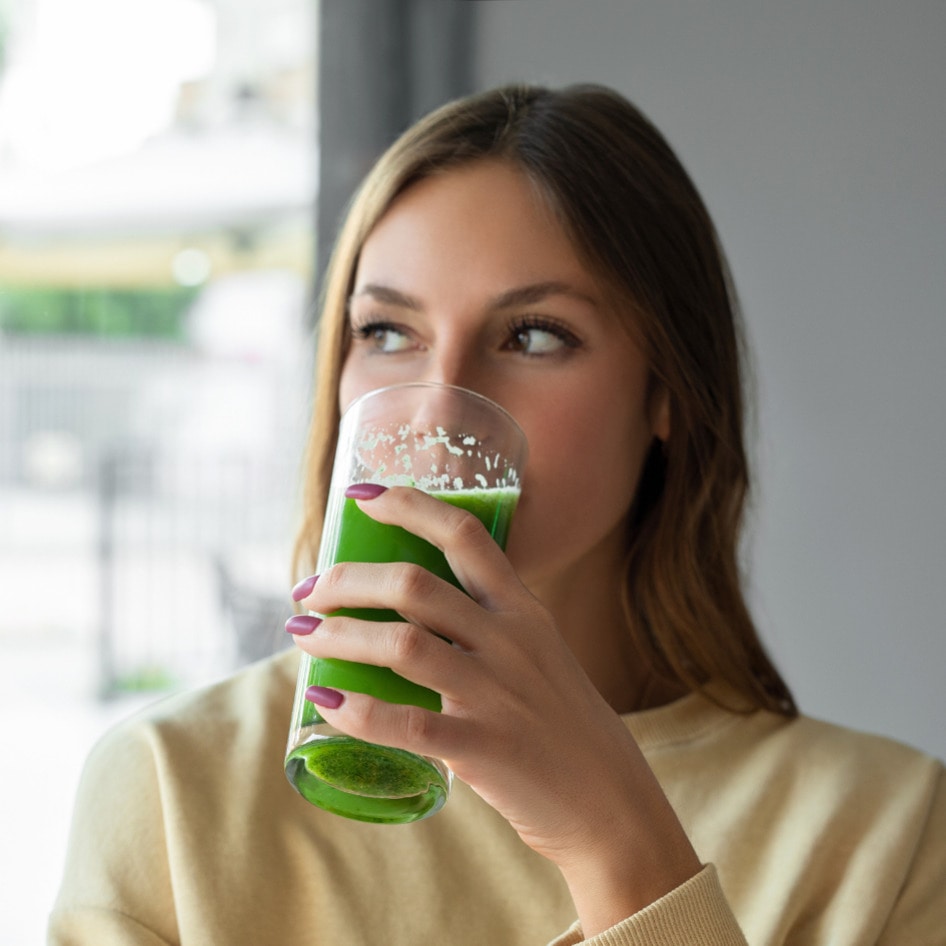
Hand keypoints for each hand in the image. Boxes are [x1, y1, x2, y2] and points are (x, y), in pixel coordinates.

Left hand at [291, 486, 699, 933]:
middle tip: (310, 590)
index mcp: (523, 609)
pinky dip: (357, 711)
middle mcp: (510, 641)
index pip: (464, 535)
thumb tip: (411, 607)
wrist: (609, 801)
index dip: (408, 505)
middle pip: (415, 585)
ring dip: (339, 635)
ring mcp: (496, 694)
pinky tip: (325, 701)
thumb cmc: (561, 721)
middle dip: (350, 578)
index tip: (360, 493)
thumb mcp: (537, 651)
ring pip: (403, 645)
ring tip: (303, 635)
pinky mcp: (483, 749)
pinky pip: (407, 725)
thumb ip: (487, 624)